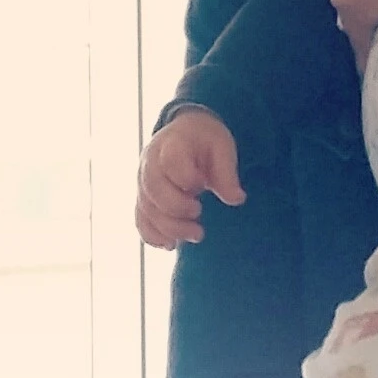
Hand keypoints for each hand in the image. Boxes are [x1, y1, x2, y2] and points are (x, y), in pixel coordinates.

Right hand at [136, 110, 244, 248]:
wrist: (185, 133)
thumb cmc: (204, 140)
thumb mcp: (222, 147)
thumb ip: (226, 173)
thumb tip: (236, 199)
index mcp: (171, 144)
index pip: (171, 162)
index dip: (186, 178)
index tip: (202, 185)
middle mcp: (150, 162)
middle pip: (154, 189)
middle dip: (177, 209)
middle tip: (199, 215)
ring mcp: (143, 182)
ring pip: (147, 209)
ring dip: (169, 228)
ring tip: (196, 234)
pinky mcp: (143, 198)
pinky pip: (140, 220)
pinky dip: (152, 235)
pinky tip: (171, 244)